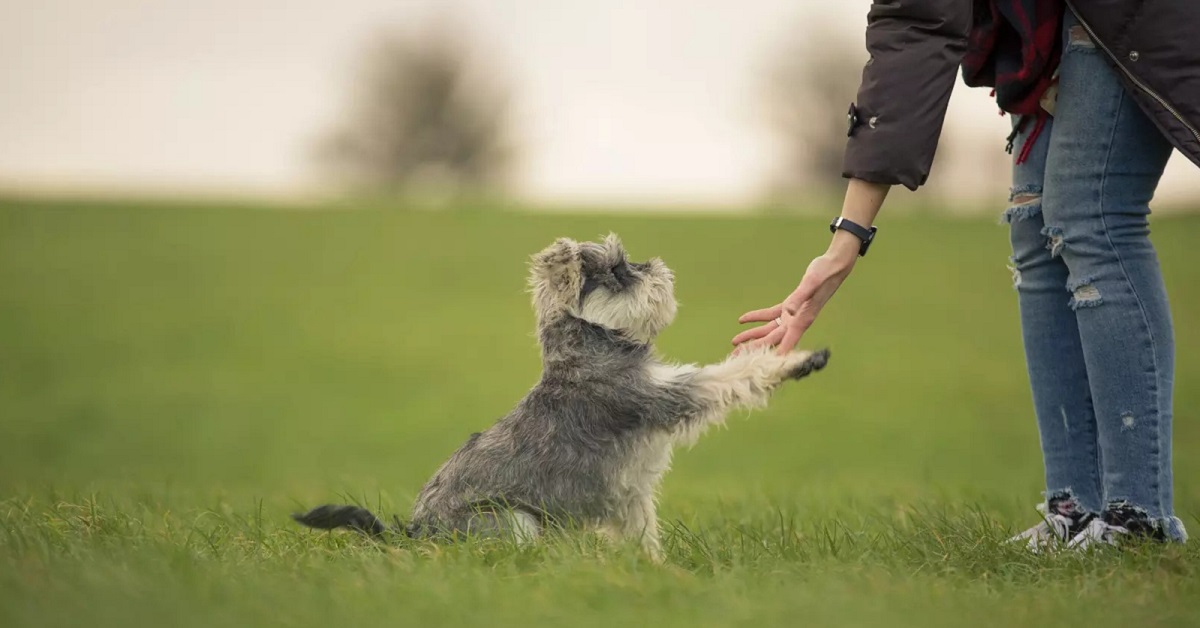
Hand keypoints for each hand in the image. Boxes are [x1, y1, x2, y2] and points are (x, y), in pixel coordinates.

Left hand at [731, 232, 859, 355]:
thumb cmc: (824, 273)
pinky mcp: (791, 305)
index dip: (774, 355)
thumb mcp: (811, 283)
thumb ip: (798, 297)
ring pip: (769, 330)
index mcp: (802, 319)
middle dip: (754, 348)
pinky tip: (743, 319)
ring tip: (735, 342)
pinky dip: (757, 317)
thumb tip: (787, 311)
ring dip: (752, 335)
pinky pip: (771, 314)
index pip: (786, 342)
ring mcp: (793, 314)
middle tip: (735, 356)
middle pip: (772, 340)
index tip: (762, 367)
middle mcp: (797, 321)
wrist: (833, 266)